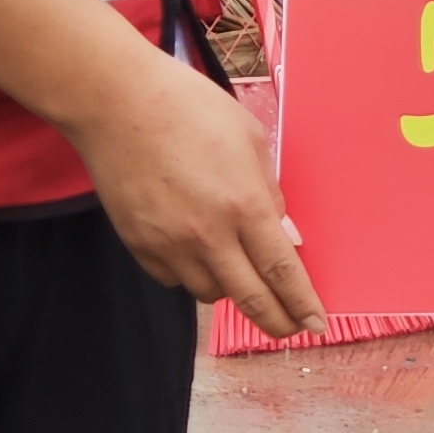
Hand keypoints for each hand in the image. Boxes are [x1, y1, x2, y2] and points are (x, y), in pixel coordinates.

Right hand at [64, 45, 328, 341]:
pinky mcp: (139, 246)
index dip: (302, 303)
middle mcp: (208, 235)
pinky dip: (191, 273)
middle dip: (276, 321)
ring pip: (210, 293)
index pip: (281, 271)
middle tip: (290, 329)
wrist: (117, 104)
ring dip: (231, 289)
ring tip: (238, 268)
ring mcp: (169, 245)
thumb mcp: (249, 138)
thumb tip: (286, 235)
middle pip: (250, 298)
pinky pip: (174, 279)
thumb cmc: (189, 108)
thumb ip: (270, 193)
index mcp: (244, 204)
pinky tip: (196, 250)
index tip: (316, 324)